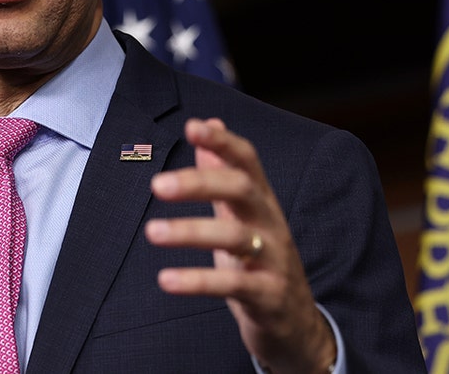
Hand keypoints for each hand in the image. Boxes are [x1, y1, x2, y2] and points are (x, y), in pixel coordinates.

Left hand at [145, 118, 336, 373]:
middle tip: (157, 184)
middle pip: (241, 190)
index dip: (222, 142)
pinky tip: (166, 280)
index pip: (247, 161)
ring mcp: (273, 260)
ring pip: (235, 237)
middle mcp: (271, 224)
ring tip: (152, 231)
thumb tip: (208, 122)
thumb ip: (222, 171)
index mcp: (261, 202)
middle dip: (200, 183)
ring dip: (191, 232)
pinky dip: (198, 282)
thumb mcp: (242, 215)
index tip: (192, 126)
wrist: (297, 325)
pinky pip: (233, 286)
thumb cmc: (260, 263)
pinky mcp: (268, 296)